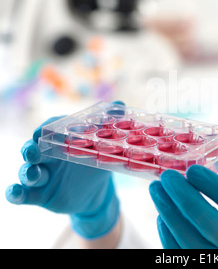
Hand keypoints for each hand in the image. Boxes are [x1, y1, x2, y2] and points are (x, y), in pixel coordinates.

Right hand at [5, 113, 120, 239]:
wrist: (95, 191)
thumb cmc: (94, 161)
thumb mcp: (104, 145)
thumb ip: (108, 125)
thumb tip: (121, 105)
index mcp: (60, 140)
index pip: (49, 130)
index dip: (44, 131)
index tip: (43, 132)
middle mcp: (46, 156)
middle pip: (32, 149)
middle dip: (30, 149)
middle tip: (33, 150)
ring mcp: (42, 175)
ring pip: (27, 171)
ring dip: (26, 172)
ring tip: (33, 174)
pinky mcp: (39, 194)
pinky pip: (23, 194)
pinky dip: (16, 193)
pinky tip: (14, 192)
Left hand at [149, 159, 217, 248]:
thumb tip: (217, 143)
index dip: (213, 185)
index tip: (192, 169)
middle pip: (209, 223)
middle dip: (184, 197)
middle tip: (166, 176)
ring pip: (189, 240)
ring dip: (169, 213)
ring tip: (156, 190)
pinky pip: (179, 254)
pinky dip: (167, 232)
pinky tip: (162, 213)